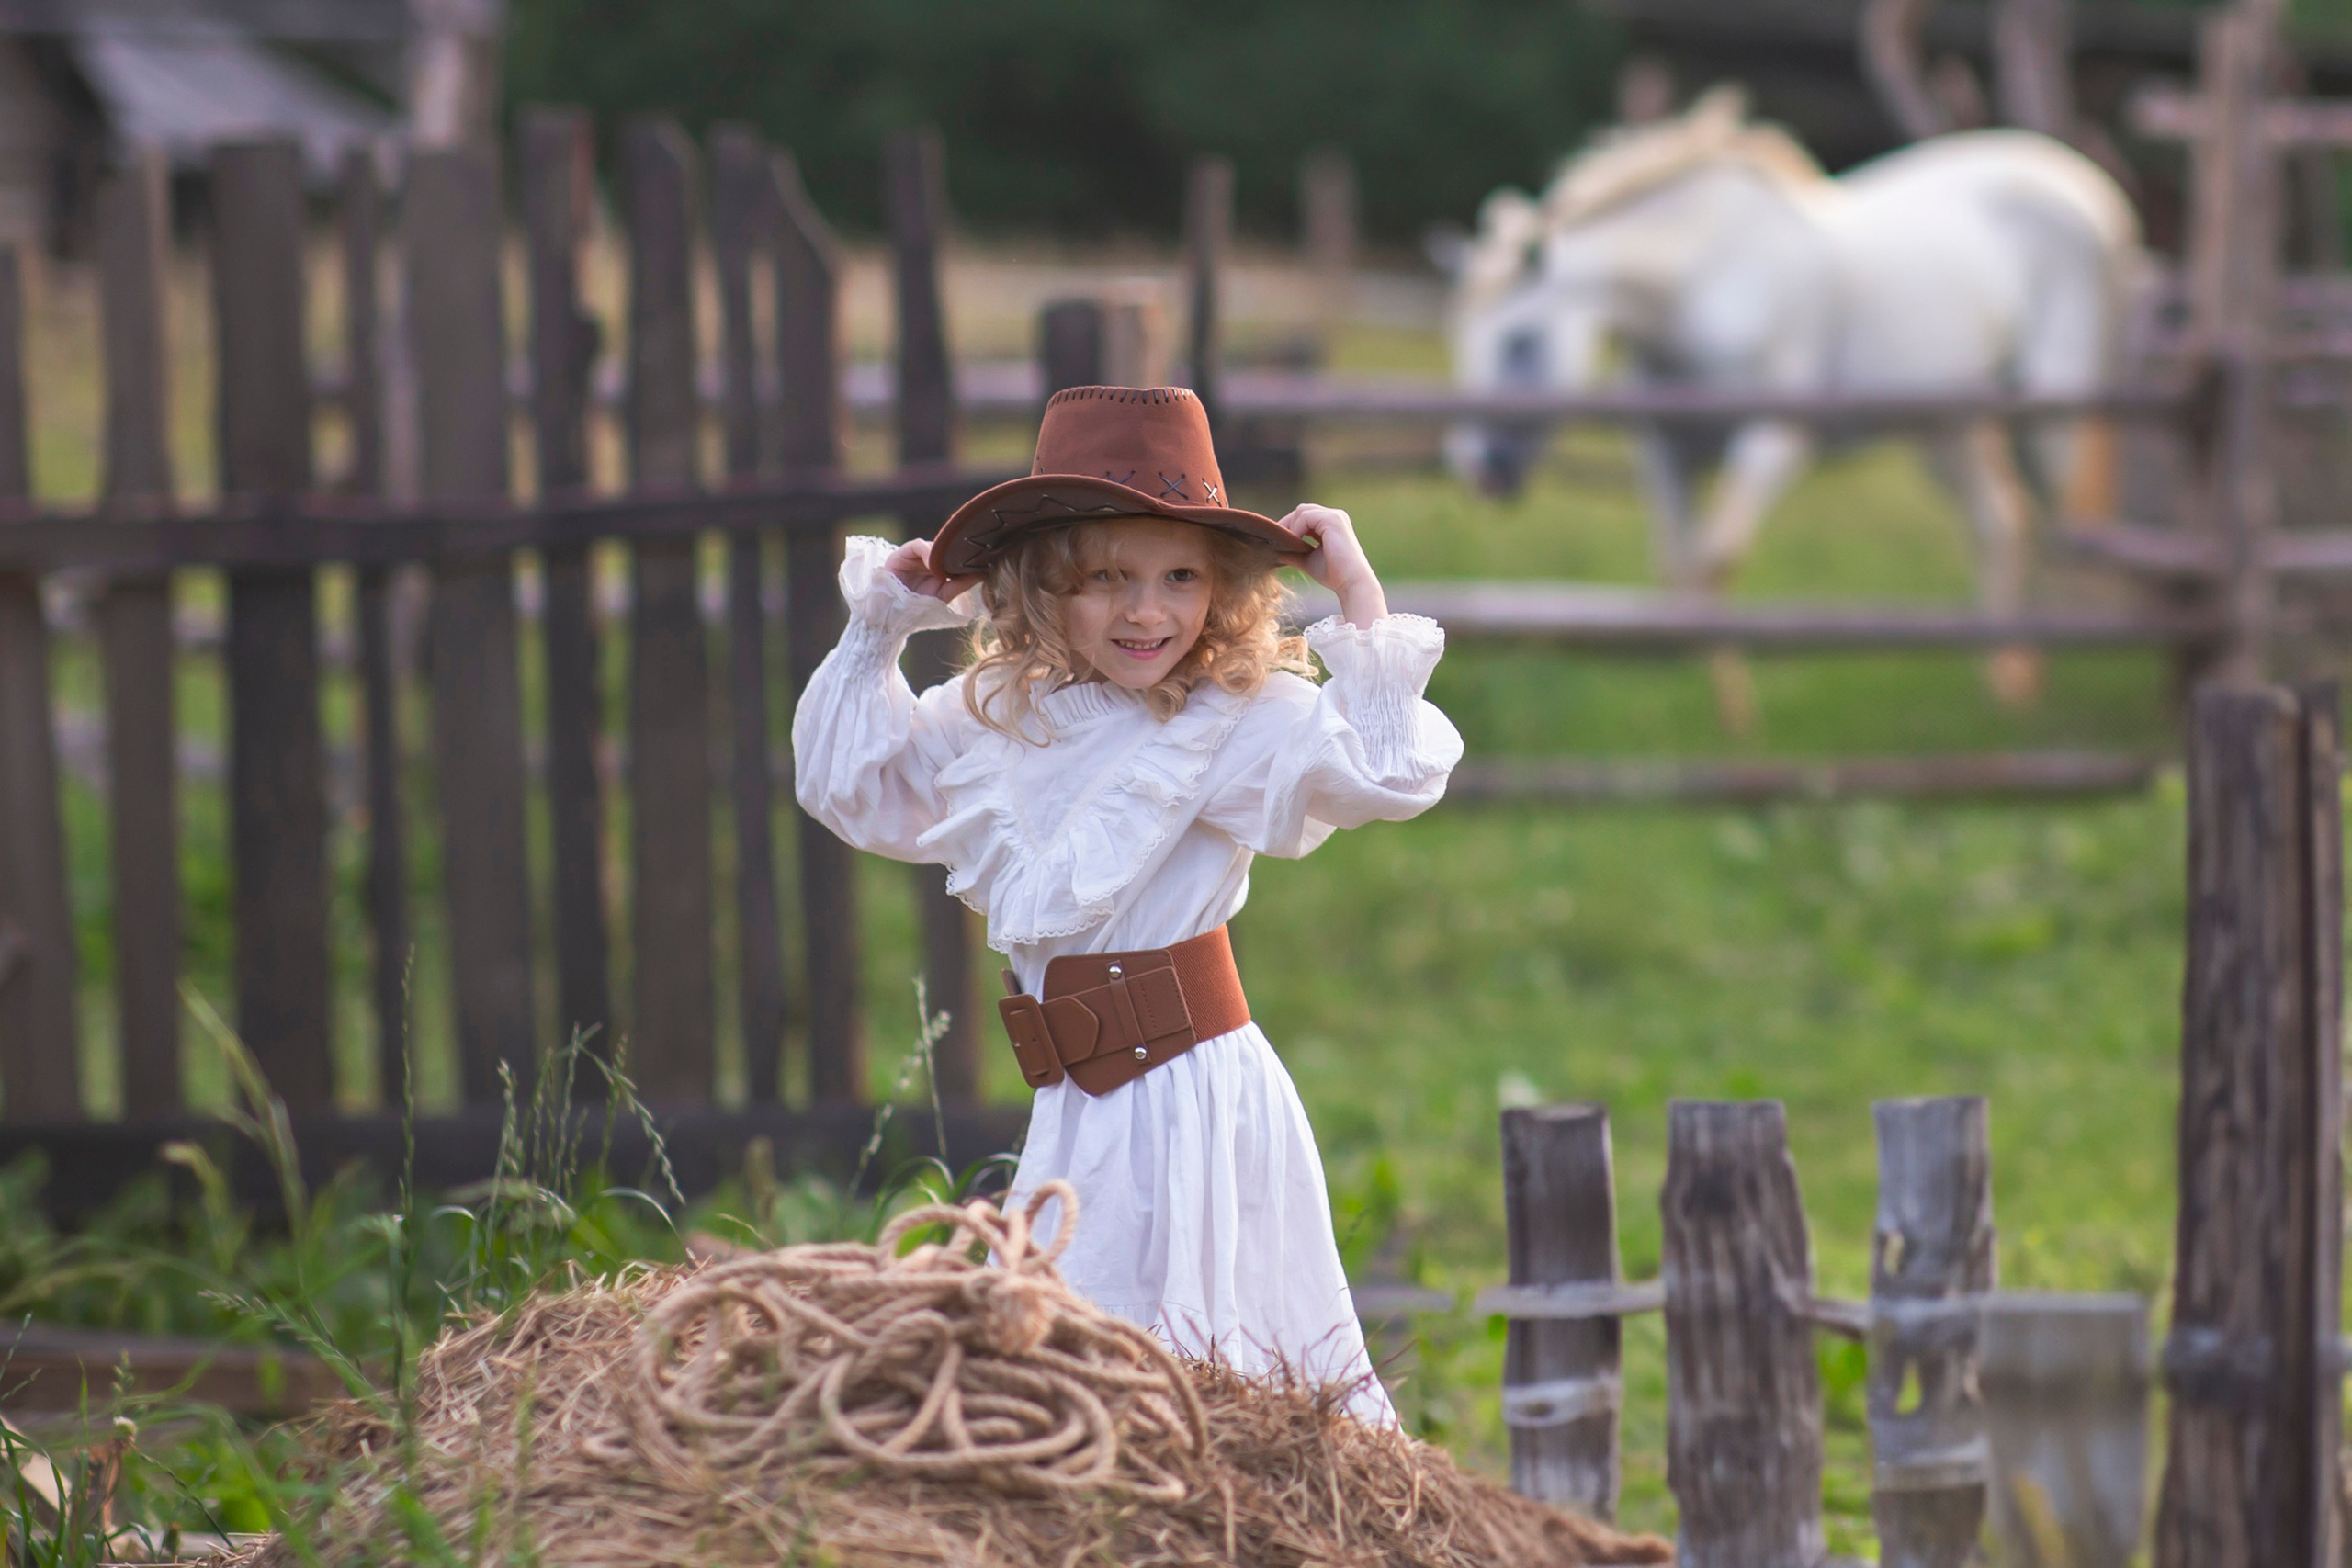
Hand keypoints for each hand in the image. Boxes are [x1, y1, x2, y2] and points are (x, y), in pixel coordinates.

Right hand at [886, 537, 981, 602]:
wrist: (891, 615)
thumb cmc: (917, 607)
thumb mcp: (944, 595)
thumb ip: (961, 583)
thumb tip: (984, 572)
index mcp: (939, 566)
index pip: (955, 554)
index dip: (966, 554)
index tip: (982, 557)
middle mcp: (928, 558)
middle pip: (946, 547)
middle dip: (957, 551)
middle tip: (972, 556)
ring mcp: (916, 555)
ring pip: (935, 545)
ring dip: (943, 553)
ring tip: (950, 566)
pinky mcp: (902, 553)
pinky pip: (918, 546)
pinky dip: (927, 553)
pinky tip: (932, 565)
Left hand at [1282, 504, 1387, 626]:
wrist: (1351, 583)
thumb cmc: (1334, 574)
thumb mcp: (1308, 560)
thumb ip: (1293, 553)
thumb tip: (1274, 551)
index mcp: (1332, 523)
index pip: (1305, 516)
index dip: (1290, 526)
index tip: (1278, 540)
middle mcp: (1335, 516)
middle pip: (1302, 510)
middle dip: (1287, 524)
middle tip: (1277, 541)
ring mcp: (1335, 516)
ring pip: (1302, 511)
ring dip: (1291, 526)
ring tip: (1287, 544)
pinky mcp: (1332, 520)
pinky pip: (1305, 517)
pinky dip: (1297, 529)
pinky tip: (1296, 543)